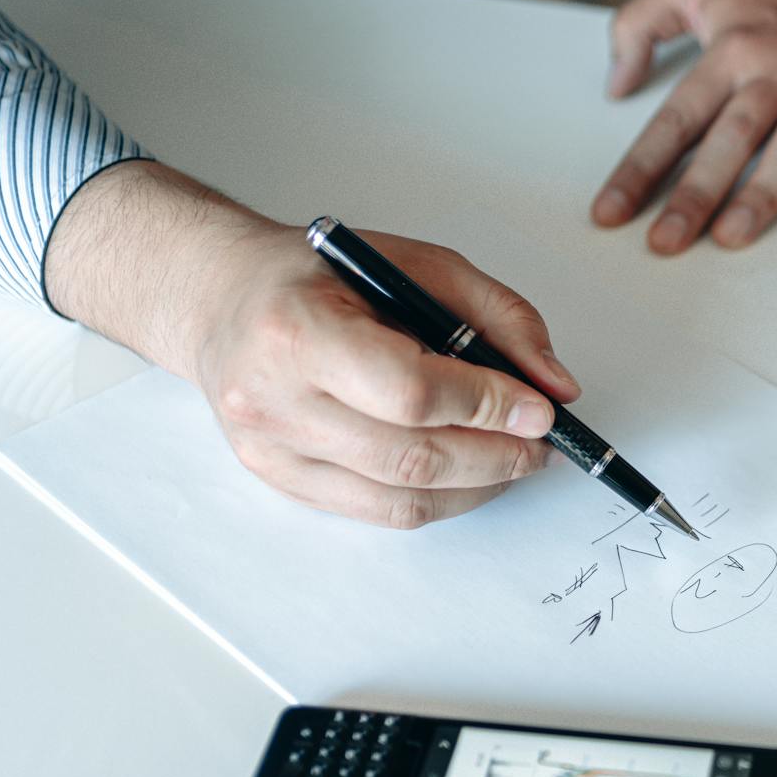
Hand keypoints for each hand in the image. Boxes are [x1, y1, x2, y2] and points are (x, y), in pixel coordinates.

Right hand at [47, 162, 580, 527]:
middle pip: (410, 457)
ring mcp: (271, 448)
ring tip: (515, 461)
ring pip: (398, 498)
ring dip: (476, 487)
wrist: (220, 296)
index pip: (410, 392)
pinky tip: (468, 475)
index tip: (542, 411)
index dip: (488, 409)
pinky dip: (438, 499)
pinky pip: (376, 511)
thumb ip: (497, 316)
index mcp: (299, 329)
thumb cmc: (317, 276)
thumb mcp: (416, 265)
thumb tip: (556, 386)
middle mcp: (274, 397)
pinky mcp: (278, 479)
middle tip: (543, 445)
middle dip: (496, 457)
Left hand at [592, 0, 776, 252]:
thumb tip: (617, 83)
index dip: (641, 167)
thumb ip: (640, 25)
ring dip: (765, 191)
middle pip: (732, 136)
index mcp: (732, 49)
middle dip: (696, 192)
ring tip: (733, 235)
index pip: (678, 118)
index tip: (612, 210)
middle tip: (667, 241)